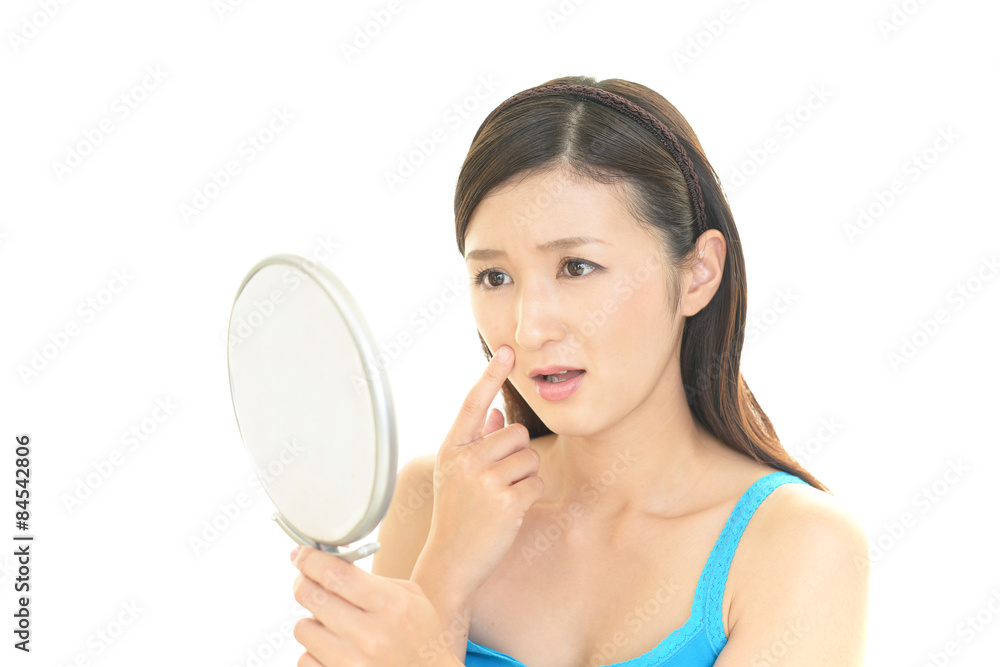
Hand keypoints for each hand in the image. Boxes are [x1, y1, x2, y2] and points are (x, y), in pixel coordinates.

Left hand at [291, 545, 461, 666]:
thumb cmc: (422, 638)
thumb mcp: (412, 598)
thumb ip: (373, 581)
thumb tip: (330, 565)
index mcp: (392, 607)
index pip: (337, 574)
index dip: (312, 560)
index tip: (302, 554)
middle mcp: (370, 637)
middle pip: (312, 597)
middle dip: (304, 582)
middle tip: (308, 580)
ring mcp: (351, 664)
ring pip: (303, 628)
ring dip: (312, 620)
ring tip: (332, 623)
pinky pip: (304, 658)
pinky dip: (315, 650)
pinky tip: (334, 647)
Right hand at [423, 345, 544, 593]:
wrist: (450, 562)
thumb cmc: (457, 516)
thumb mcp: (456, 475)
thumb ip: (477, 441)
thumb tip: (499, 413)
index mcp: (451, 449)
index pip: (472, 403)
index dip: (490, 375)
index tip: (507, 351)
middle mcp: (465, 460)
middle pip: (516, 433)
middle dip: (517, 455)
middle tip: (499, 482)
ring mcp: (484, 481)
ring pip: (529, 457)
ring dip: (525, 476)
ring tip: (502, 497)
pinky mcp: (506, 501)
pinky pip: (536, 482)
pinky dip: (530, 496)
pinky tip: (511, 512)